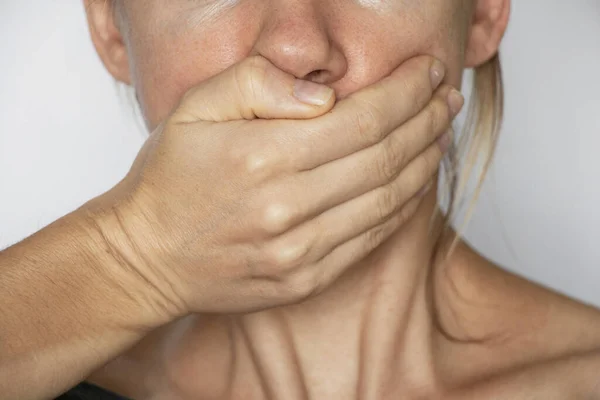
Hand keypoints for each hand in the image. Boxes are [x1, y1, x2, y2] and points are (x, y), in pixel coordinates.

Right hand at [90, 55, 462, 318]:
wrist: (146, 256)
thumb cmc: (169, 179)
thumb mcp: (196, 108)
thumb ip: (259, 84)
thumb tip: (325, 94)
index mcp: (262, 156)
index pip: (363, 119)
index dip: (406, 93)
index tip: (428, 73)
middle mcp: (287, 207)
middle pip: (386, 157)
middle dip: (427, 121)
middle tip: (448, 99)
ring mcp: (300, 250)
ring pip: (388, 200)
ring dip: (425, 162)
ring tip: (440, 133)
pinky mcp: (305, 279)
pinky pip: (371, 239)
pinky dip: (403, 206)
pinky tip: (415, 182)